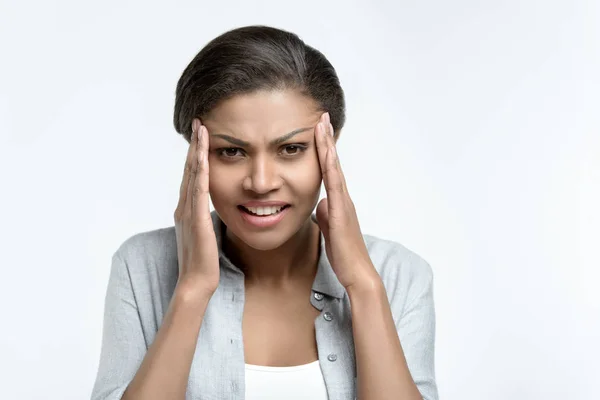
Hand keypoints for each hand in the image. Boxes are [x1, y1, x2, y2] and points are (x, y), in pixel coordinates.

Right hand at [173, 119, 219, 296]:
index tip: (201, 135)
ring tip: (202, 130)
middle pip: (190, 169)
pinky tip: (204, 157)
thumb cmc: (203, 261)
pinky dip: (200, 172)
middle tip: (199, 122)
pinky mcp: (196, 219)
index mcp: (187, 209)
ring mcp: (188, 212)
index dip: (196, 154)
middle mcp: (185, 206)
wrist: (195, 282)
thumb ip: (206, 218)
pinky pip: (198, 191)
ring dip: (197, 151)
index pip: (192, 175)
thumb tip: (213, 208)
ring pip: (193, 175)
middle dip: (195, 145)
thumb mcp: (205, 234)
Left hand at [314, 112, 380, 291]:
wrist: (357, 272)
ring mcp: (344, 203)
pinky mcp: (342, 212)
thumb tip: (320, 204)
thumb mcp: (329, 230)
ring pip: (335, 168)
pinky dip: (331, 167)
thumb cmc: (344, 254)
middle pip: (333, 162)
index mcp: (338, 202)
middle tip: (321, 116)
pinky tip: (327, 152)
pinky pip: (335, 185)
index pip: (329, 170)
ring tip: (322, 124)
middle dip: (327, 139)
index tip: (318, 130)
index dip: (324, 149)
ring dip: (328, 146)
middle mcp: (343, 198)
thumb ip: (325, 215)